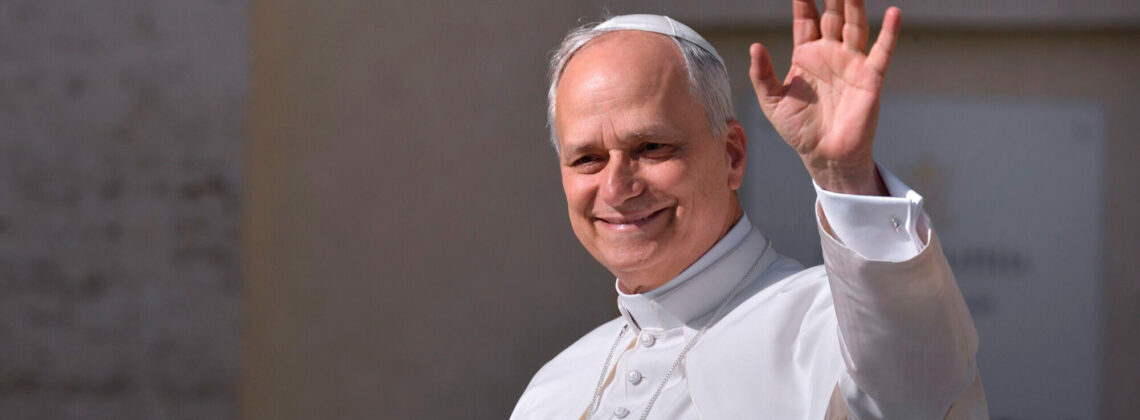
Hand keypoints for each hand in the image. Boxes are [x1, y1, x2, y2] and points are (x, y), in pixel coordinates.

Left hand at [749, 0, 899, 194]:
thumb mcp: (772, 101)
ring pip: (855, 26)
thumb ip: (762, 74)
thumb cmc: (798, 129)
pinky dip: (889, 33)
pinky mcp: (870, 78)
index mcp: (806, 56)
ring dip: (855, 5)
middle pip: (832, 15)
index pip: (806, 20)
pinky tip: (894, 13)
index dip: (803, 1)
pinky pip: (882, 52)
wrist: (824, 155)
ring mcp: (852, 63)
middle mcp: (831, 54)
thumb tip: (755, 47)